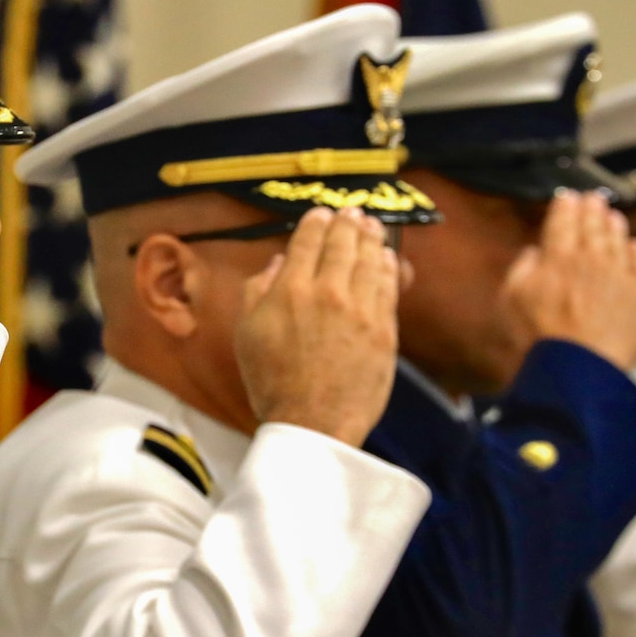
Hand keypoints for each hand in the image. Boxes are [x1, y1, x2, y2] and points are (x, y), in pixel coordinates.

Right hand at [234, 207, 401, 446]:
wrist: (312, 423)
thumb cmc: (273, 383)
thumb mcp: (246, 334)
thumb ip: (257, 291)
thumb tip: (276, 263)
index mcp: (289, 290)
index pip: (307, 241)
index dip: (315, 222)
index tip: (321, 214)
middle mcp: (328, 292)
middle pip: (343, 243)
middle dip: (347, 223)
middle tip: (351, 212)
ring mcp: (360, 310)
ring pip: (370, 260)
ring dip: (371, 238)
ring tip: (372, 225)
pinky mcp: (384, 330)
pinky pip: (388, 287)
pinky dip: (387, 266)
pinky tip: (387, 257)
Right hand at [499, 191, 635, 371]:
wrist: (580, 368)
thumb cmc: (540, 337)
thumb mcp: (511, 300)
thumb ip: (521, 269)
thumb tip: (533, 252)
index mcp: (558, 257)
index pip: (563, 221)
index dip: (565, 206)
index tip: (568, 197)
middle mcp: (592, 259)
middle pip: (594, 225)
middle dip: (592, 209)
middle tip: (593, 199)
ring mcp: (619, 276)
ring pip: (619, 240)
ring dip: (614, 225)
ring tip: (613, 216)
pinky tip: (635, 246)